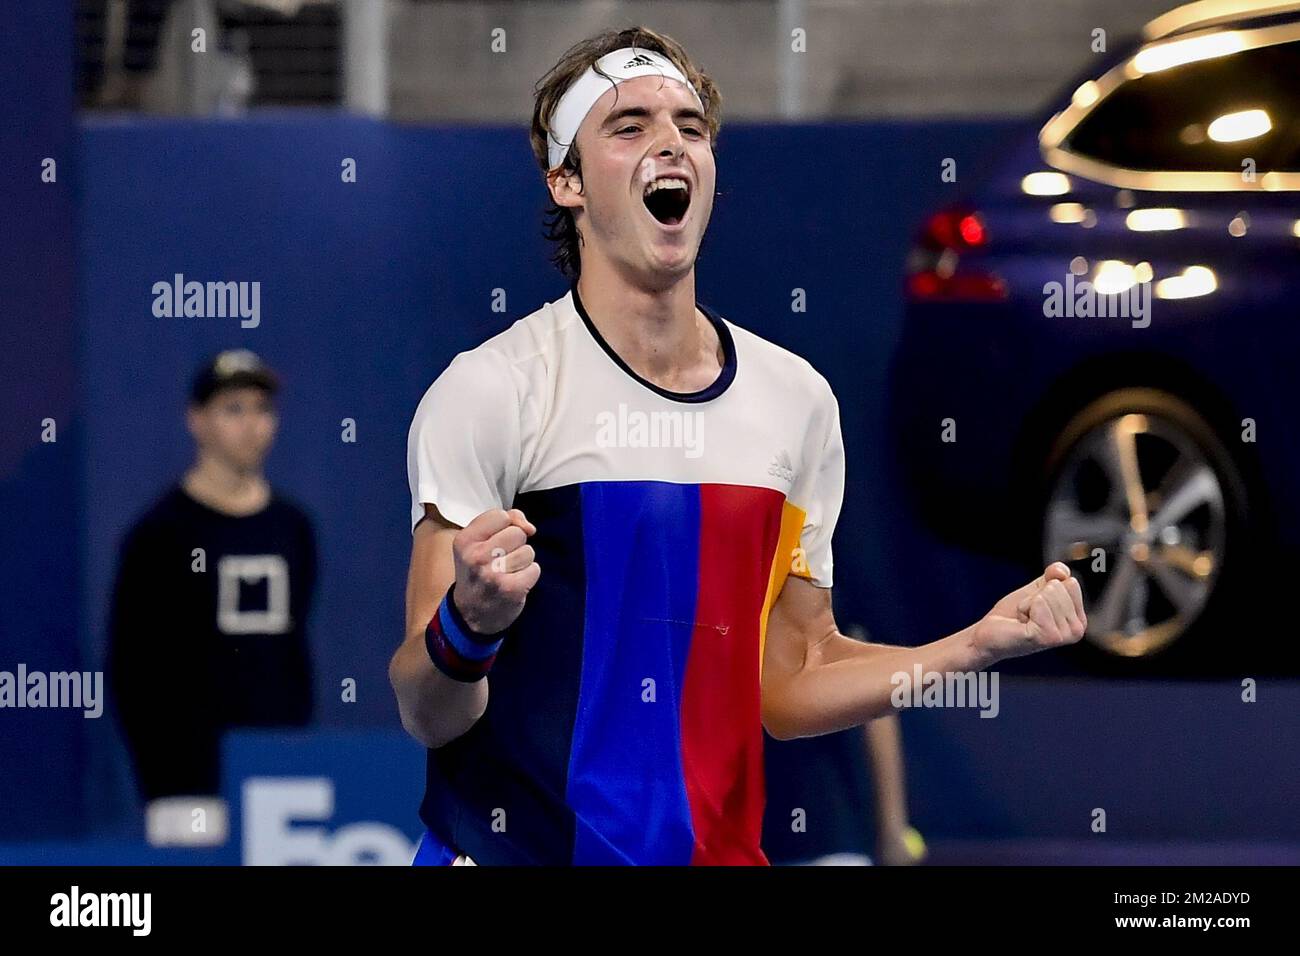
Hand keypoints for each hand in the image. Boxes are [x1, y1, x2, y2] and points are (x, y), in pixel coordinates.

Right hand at [450, 508, 539, 634]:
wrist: (470, 614)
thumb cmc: (478, 572)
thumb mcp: (478, 542)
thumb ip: (504, 522)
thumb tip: (529, 527)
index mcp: (465, 540)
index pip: (500, 515)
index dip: (506, 526)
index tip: (496, 540)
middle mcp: (476, 556)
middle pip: (517, 533)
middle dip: (515, 544)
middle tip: (501, 560)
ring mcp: (493, 574)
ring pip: (528, 551)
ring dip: (523, 561)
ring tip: (507, 572)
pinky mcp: (510, 589)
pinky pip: (535, 569)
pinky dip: (529, 576)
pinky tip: (515, 583)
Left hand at [972, 561, 1086, 663]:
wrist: (990, 633)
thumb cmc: (1012, 614)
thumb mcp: (1037, 589)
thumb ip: (1053, 575)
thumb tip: (1062, 571)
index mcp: (1079, 620)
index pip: (1071, 582)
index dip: (1046, 589)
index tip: (1036, 606)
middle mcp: (1076, 631)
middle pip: (1058, 587)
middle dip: (1035, 597)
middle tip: (1028, 614)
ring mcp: (1063, 636)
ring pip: (1047, 593)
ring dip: (1028, 604)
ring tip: (1024, 619)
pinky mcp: (1047, 637)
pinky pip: (1038, 602)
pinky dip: (1023, 608)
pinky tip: (1021, 624)